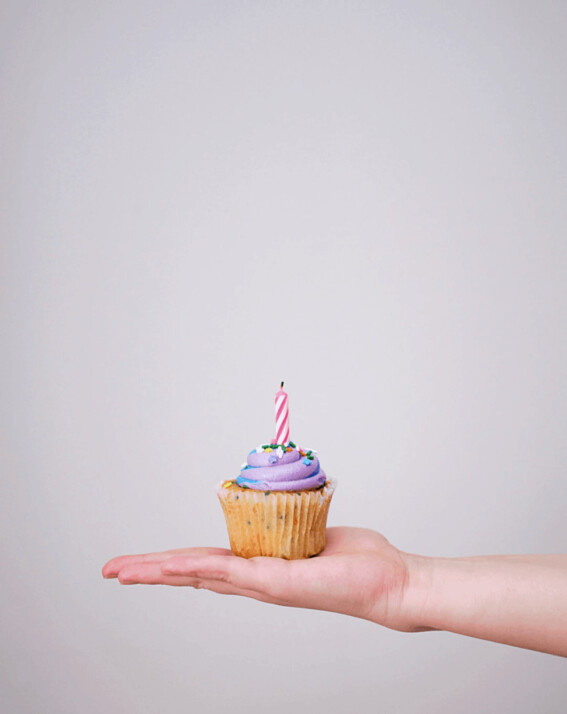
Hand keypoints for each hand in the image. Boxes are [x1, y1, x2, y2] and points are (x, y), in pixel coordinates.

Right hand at [102, 527, 414, 630]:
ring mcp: (262, 585)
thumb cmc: (359, 560)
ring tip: (123, 571)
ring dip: (159, 571)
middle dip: (150, 572)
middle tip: (112, 570)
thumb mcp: (315, 531)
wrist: (388, 582)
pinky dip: (195, 567)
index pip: (207, 563)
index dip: (173, 561)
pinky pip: (228, 571)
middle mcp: (255, 580)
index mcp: (261, 567)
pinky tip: (168, 567)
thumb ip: (292, 523)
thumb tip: (284, 505)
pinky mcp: (276, 583)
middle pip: (192, 572)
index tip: (144, 561)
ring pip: (199, 574)